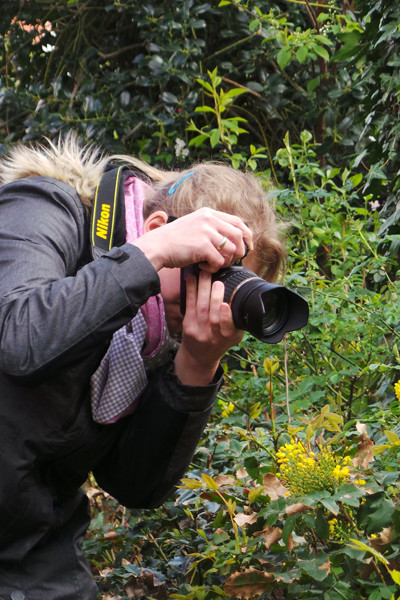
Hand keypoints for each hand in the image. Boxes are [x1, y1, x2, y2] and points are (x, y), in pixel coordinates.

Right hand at [134, 207, 252, 271]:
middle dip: (240, 251)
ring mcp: (206, 232)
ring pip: (231, 250)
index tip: (248, 247)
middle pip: (239, 235)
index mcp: (208, 213)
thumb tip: (231, 240)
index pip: (238, 221)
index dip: (247, 235)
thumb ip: (210, 227)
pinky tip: (203, 266)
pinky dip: (213, 268)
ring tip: (212, 264)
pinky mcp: (203, 246)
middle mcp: (209, 219)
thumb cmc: (173, 241)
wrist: (156, 247)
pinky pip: (219, 261)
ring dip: (225, 261)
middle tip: (231, 261)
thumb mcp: (194, 225)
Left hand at [174, 271, 243, 385]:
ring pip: (201, 308)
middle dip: (215, 298)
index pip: (228, 328)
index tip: (226, 305)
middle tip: (218, 282)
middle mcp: (213, 336)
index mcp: (229, 337)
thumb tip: (245, 296)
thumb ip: (238, 320)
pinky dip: (190, 291)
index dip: (226, 316)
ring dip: (203, 289)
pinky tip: (192, 279)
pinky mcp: (187, 325)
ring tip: (205, 274)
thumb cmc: (220, 341)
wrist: (199, 355)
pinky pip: (189, 306)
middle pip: (212, 316)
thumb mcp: (234, 335)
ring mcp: (199, 331)